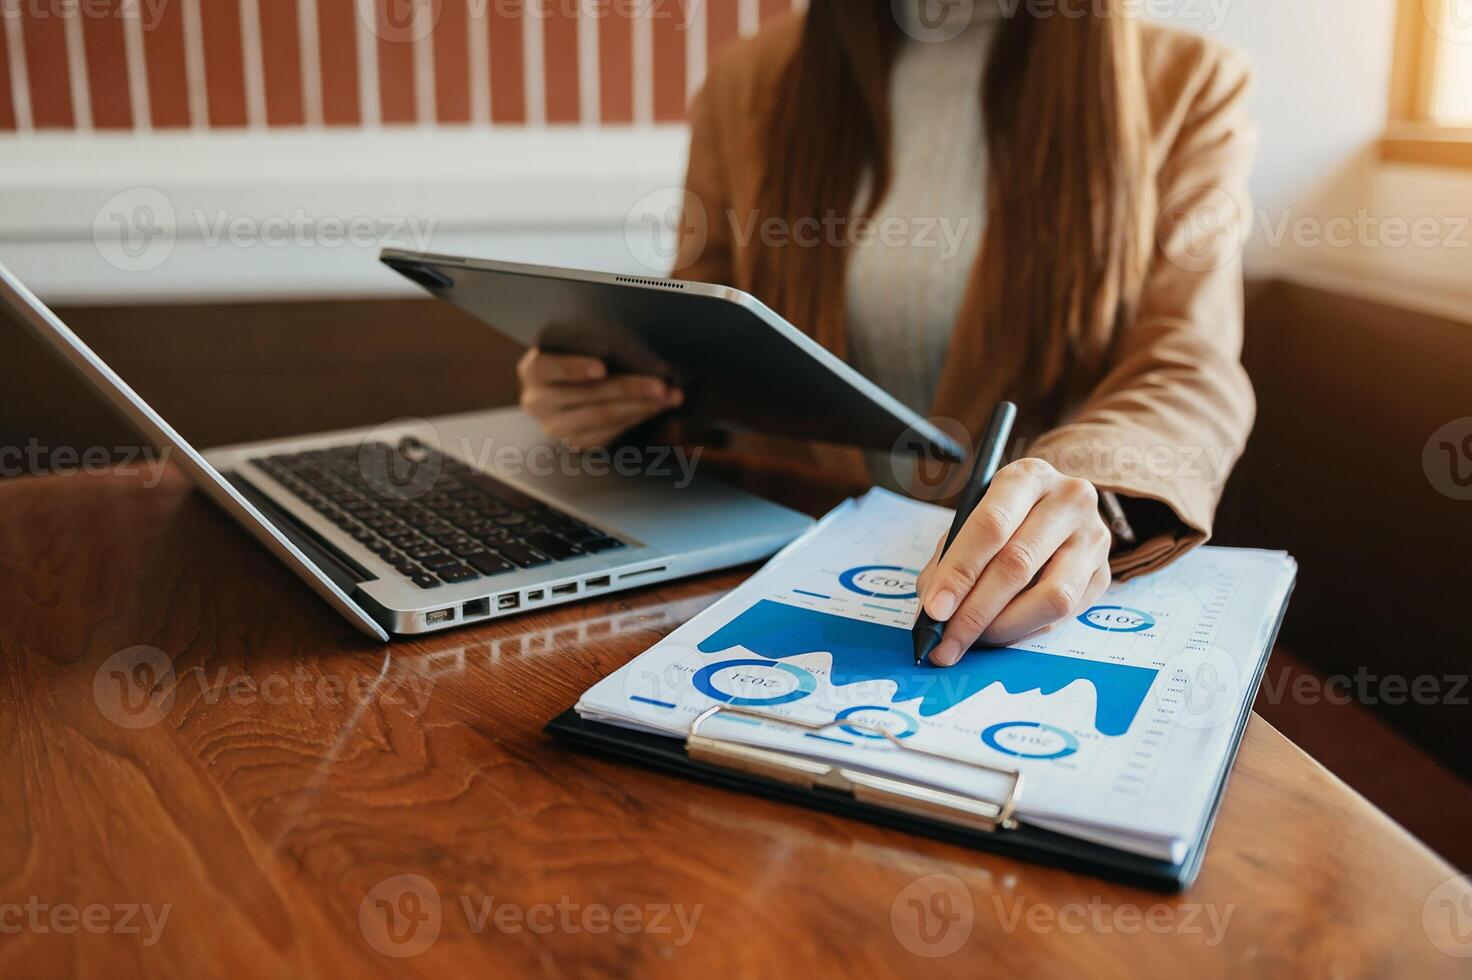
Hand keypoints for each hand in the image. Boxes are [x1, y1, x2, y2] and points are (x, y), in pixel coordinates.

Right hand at [517, 348, 682, 449]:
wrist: (564, 387)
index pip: (549, 367)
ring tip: (669, 396)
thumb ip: (596, 347)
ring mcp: (555, 427)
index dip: (575, 367)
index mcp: (533, 370)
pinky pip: (611, 431)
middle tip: (661, 384)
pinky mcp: (576, 443)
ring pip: (604, 415)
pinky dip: (638, 417)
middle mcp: (537, 402)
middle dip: (629, 388)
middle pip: (587, 394)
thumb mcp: (579, 346)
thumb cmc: (579, 356)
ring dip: (642, 405)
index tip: (602, 367)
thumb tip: (640, 357)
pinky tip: (657, 407)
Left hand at [915, 457, 1112, 665]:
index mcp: (1028, 476)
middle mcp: (1069, 500)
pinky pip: (1064, 615)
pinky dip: (1026, 631)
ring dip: (1004, 627)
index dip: (959, 571)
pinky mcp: (1103, 574)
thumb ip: (950, 560)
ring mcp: (1093, 537)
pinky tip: (1001, 633)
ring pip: (1051, 596)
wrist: (1056, 509)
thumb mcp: (972, 519)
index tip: (935, 609)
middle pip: (1018, 564)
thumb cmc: (1004, 516)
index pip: (991, 525)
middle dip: (975, 611)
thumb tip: (933, 612)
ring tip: (973, 640)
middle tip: (947, 641)